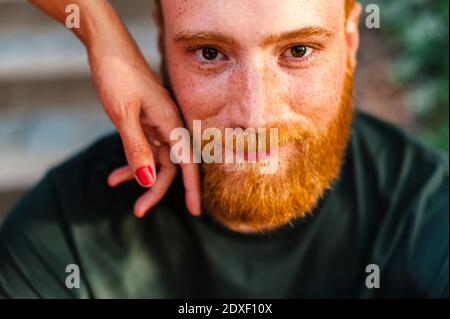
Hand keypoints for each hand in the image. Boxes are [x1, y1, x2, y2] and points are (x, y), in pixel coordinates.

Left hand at [88, 44, 200, 217]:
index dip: (192, 188)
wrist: (107, 48)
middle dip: (155, 189)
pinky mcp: (145, 122)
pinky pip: (143, 149)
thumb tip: (148, 181)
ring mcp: (156, 124)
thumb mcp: (123, 114)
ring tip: (114, 184)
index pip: (187, 163)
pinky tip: (114, 173)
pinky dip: (130, 161)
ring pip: (155, 160)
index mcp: (170, 123)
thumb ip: (136, 148)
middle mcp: (168, 125)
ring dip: (138, 176)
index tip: (196, 212)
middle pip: (170, 166)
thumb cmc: (117, 76)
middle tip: (138, 211)